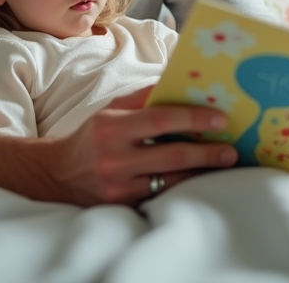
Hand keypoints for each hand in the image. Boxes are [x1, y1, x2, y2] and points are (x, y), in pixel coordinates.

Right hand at [50, 86, 237, 205]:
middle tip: (230, 149)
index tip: (219, 118)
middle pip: (171, 155)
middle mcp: (114, 158)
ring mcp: (119, 186)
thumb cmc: (92, 136)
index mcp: (111, 127)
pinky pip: (161, 195)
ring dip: (201, 172)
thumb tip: (178, 83)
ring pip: (171, 181)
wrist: (58, 175)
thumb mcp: (110, 111)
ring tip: (222, 163)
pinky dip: (183, 186)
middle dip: (206, 152)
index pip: (159, 119)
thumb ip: (142, 98)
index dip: (192, 118)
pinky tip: (200, 178)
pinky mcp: (123, 205)